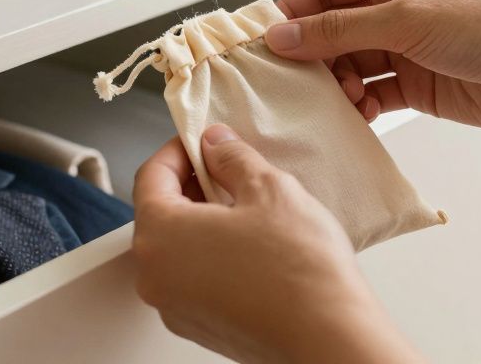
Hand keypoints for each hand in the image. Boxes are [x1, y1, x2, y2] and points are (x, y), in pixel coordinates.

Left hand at [132, 125, 421, 363]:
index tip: (203, 141)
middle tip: (229, 170)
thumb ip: (232, 158)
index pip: (151, 176)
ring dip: (203, 222)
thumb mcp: (268, 188)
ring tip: (248, 210)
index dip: (179, 150)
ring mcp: (175, 308)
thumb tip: (216, 145)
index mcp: (159, 236)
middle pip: (160, 213)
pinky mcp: (199, 327)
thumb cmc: (299, 271)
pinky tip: (252, 248)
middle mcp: (155, 277)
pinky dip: (212, 256)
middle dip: (192, 186)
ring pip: (178, 248)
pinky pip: (194, 279)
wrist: (329, 339)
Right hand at [266, 0, 480, 129]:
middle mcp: (396, 6)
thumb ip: (339, 31)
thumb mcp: (406, 20)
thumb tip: (281, 36)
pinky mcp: (417, 85)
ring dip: (333, 84)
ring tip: (324, 103)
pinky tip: (349, 118)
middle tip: (285, 82)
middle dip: (310, 55)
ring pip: (349, 64)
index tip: (264, 43)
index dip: (293, 13)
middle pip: (332, 29)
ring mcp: (406, 47)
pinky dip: (356, 106)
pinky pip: (372, 94)